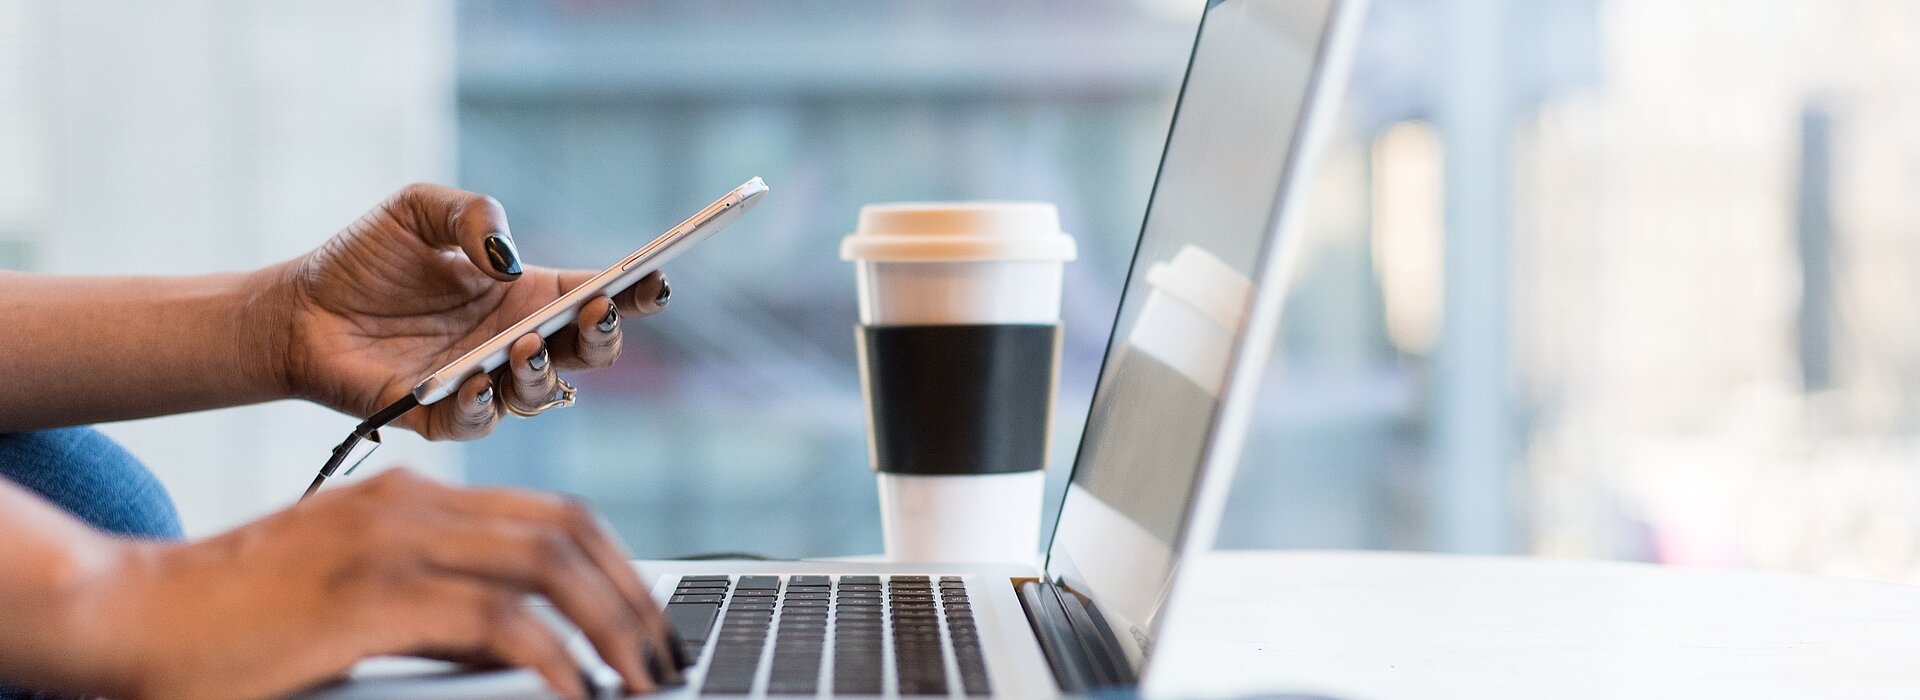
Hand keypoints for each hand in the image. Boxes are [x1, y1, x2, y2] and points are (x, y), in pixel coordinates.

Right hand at [106, 469, 677, 699]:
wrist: (127, 614)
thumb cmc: (235, 621)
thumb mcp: (356, 595)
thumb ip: (437, 603)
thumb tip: (527, 645)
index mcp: (412, 497)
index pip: (552, 512)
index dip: (617, 563)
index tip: (649, 617)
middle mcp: (412, 505)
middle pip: (568, 531)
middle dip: (635, 596)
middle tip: (665, 655)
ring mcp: (392, 543)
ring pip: (549, 566)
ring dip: (613, 626)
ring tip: (642, 680)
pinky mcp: (372, 596)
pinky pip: (500, 622)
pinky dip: (557, 657)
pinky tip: (580, 693)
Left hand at [273, 183, 671, 438]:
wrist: (296, 309)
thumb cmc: (364, 259)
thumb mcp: (418, 209)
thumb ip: (471, 214)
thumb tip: (508, 259)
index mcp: (526, 295)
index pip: (597, 296)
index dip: (633, 291)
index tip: (654, 278)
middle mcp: (515, 343)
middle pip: (588, 353)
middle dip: (604, 336)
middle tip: (596, 311)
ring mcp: (483, 384)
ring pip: (543, 395)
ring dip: (544, 372)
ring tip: (525, 345)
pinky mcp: (440, 417)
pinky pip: (478, 422)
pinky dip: (483, 405)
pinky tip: (475, 379)